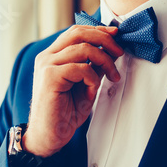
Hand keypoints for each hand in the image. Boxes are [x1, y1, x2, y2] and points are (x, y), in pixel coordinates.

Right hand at [22, 25, 123, 156]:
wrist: (50, 135)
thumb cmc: (64, 113)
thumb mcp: (86, 85)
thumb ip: (94, 67)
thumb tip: (111, 50)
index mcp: (53, 56)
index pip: (76, 32)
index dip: (97, 30)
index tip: (115, 35)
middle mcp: (47, 57)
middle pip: (79, 33)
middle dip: (104, 39)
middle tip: (119, 52)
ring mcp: (47, 66)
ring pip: (83, 49)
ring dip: (104, 61)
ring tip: (112, 76)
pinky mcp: (50, 77)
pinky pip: (81, 69)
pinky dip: (93, 79)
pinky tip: (92, 91)